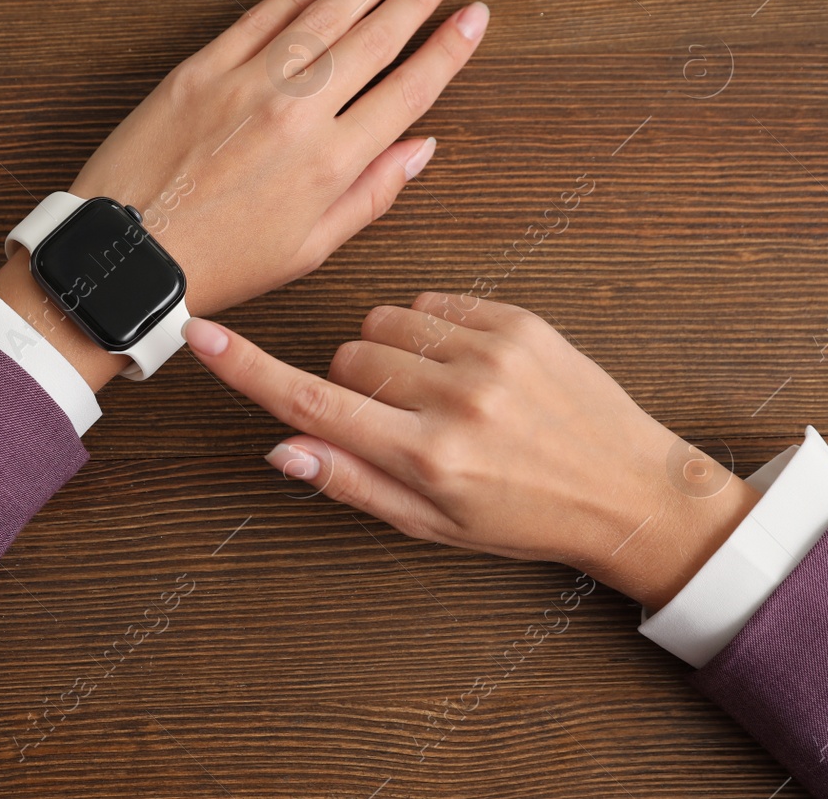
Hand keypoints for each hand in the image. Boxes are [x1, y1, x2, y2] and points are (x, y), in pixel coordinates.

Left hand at [0, 0, 488, 388]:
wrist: (126, 256)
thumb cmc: (215, 263)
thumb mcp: (308, 249)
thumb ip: (371, 194)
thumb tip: (420, 149)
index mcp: (330, 163)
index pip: (408, 89)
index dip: (447, 49)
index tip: (471, 19)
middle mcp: (296, 114)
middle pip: (374, 39)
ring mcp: (247, 84)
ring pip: (323, 17)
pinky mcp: (201, 71)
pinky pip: (259, 18)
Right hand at [184, 294, 760, 610]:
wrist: (627, 487)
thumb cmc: (524, 515)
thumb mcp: (430, 525)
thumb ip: (351, 482)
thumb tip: (282, 449)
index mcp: (426, 458)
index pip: (312, 402)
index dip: (246, 369)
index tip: (200, 334)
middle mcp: (454, 401)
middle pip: (346, 356)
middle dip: (353, 383)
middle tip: (397, 419)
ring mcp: (489, 353)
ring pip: (383, 323)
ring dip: (391, 352)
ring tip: (436, 392)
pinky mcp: (516, 320)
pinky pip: (431, 303)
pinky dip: (432, 331)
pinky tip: (464, 367)